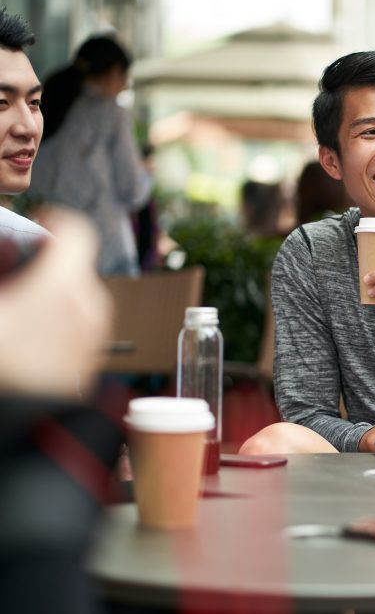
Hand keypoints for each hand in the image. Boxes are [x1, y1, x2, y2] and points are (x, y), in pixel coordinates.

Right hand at [0, 211, 110, 394]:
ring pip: (78, 294)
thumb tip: (4, 269)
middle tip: (15, 277)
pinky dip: (59, 318)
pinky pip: (80, 321)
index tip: (38, 225)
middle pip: (74, 264)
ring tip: (18, 312)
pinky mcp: (93, 353)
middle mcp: (89, 302)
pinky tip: (29, 336)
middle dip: (45, 264)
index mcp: (63, 284)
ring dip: (52, 293)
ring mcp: (95, 329)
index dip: (55, 220)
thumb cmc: (5, 365)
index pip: (76, 229)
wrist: (24, 423)